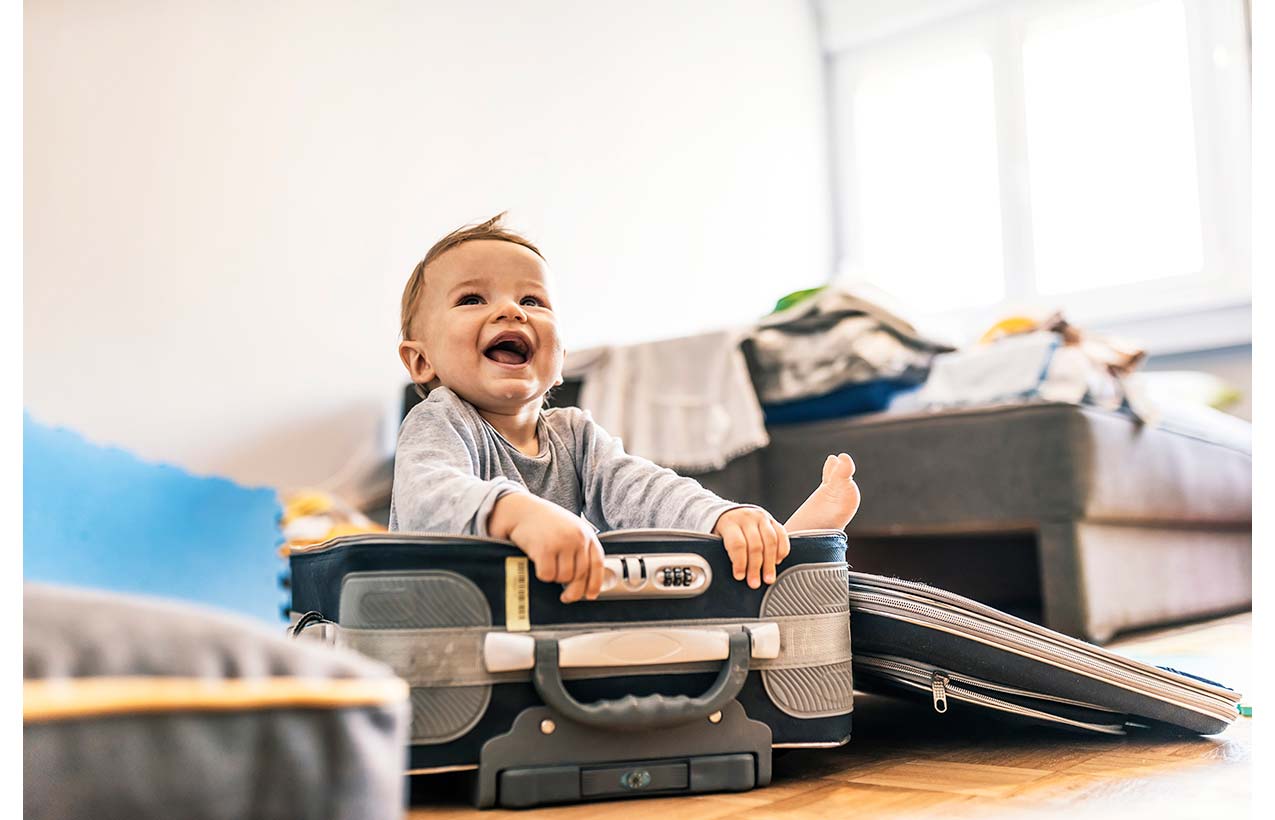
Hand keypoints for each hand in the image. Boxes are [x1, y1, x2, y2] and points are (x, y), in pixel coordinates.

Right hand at [489, 492, 603, 602]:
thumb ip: (580, 548)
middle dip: (573, 590)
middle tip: (566, 596)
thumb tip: (584, 579)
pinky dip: (542, 575)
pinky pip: (547, 575)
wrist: (522, 510)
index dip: (595, 583)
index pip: (597, 564)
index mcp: (586, 534)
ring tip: (549, 567)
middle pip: (580, 575)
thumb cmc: (545, 521)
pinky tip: (539, 564)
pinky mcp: (544, 549)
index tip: (591, 595)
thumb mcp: (570, 529)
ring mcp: (561, 543)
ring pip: (563, 577)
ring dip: (555, 578)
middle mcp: (577, 538)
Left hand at [712, 506, 789, 588]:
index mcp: (730, 522)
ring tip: (768, 578)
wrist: (732, 513)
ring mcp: (761, 518)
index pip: (737, 544)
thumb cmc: (724, 531)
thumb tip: (729, 574)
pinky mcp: (773, 520)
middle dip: (755, 567)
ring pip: (770, 541)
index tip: (740, 576)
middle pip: (755, 545)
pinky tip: (777, 562)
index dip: (740, 562)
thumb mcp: (717, 538)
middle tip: (755, 583)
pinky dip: (782, 550)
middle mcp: (747, 518)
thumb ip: (723, 552)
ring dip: (770, 563)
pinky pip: (782, 535)